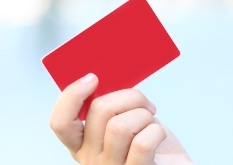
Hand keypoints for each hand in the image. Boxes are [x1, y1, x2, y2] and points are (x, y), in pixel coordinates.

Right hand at [49, 74, 192, 164]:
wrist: (171, 164)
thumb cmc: (150, 142)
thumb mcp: (125, 119)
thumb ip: (112, 104)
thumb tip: (108, 77)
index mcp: (83, 143)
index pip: (61, 122)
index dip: (72, 96)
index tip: (92, 78)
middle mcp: (92, 159)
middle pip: (99, 111)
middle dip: (129, 96)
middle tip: (143, 104)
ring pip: (120, 126)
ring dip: (144, 115)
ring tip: (150, 123)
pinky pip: (142, 143)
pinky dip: (156, 131)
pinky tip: (158, 135)